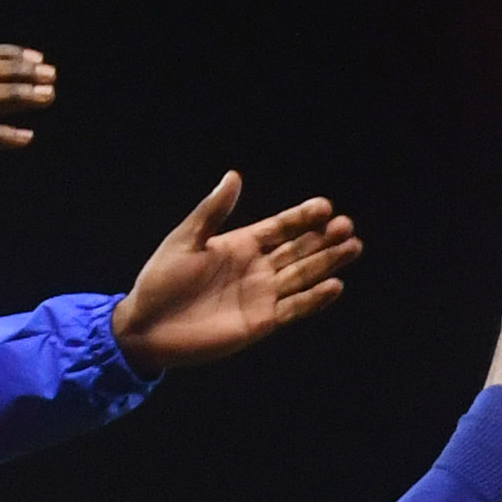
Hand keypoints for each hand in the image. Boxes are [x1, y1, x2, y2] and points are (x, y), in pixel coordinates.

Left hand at [108, 174, 358, 370]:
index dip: (302, 217)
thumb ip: (213, 211)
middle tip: (348, 226)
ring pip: (303, 275)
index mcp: (240, 244)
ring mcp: (261, 295)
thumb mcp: (186, 239)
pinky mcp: (261, 322)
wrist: (147, 326)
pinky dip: (315, 299)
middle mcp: (256, 268)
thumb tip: (234, 176)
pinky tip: (335, 285)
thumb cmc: (161, 280)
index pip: (280, 228)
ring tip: (353, 247)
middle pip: (298, 249)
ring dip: (327, 263)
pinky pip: (294, 308)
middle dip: (324, 238)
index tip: (326, 206)